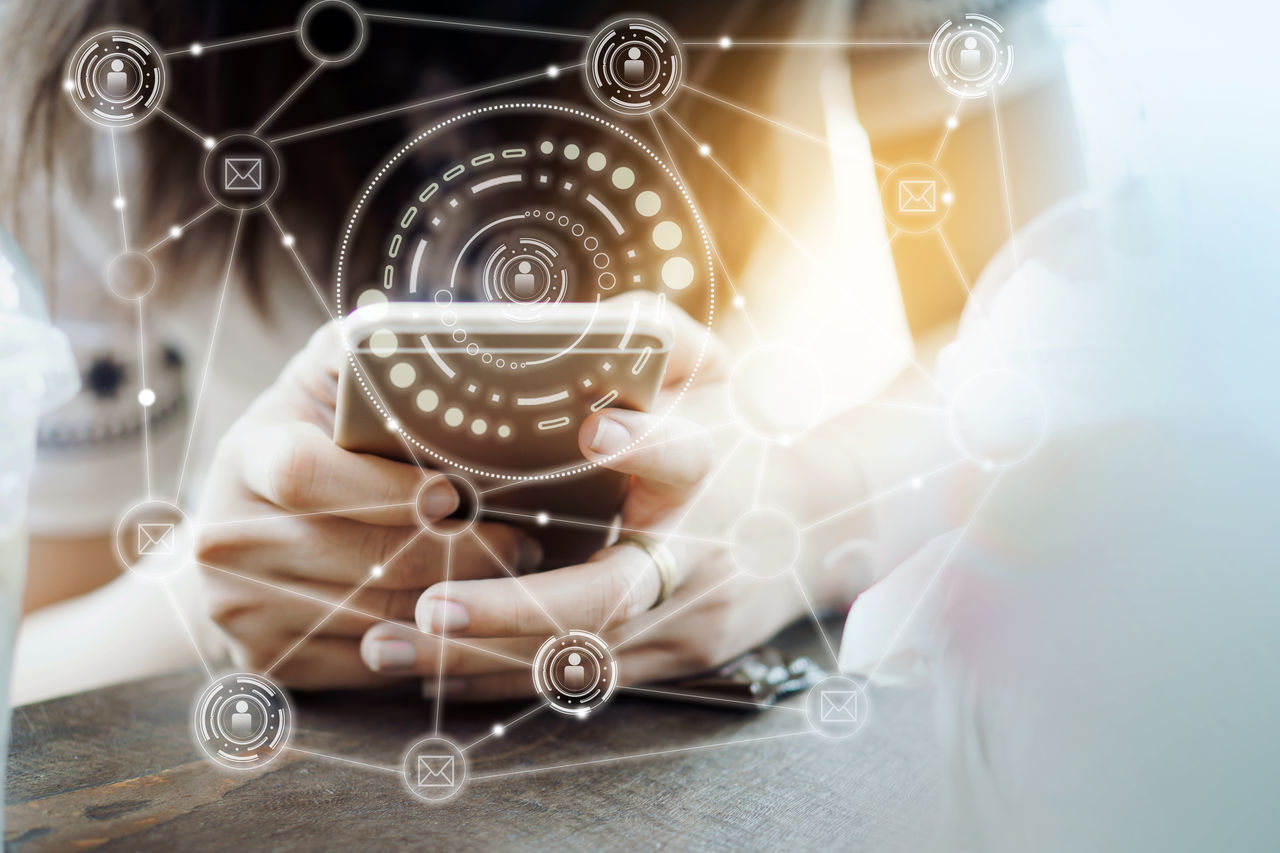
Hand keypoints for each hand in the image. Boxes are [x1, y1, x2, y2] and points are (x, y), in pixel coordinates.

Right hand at [193, 322, 541, 688]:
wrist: (241, 539)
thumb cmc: (312, 444)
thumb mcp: (324, 386)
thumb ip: (366, 353)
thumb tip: (441, 330)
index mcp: (246, 458)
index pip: (303, 473)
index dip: (383, 489)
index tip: (452, 494)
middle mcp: (228, 536)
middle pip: (362, 556)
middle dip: (461, 552)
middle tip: (526, 541)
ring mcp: (239, 607)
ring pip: (377, 616)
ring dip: (462, 601)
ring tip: (515, 572)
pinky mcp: (265, 661)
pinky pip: (368, 666)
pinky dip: (432, 646)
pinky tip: (472, 618)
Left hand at [356, 302, 820, 699]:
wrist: (818, 532)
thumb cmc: (738, 445)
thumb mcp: (718, 381)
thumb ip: (661, 339)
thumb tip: (581, 314)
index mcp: (710, 471)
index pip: (684, 455)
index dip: (642, 444)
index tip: (592, 427)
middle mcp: (700, 554)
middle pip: (608, 595)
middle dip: (511, 606)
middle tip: (427, 602)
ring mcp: (688, 618)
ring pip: (577, 656)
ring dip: (478, 658)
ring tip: (382, 645)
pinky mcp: (676, 660)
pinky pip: (581, 683)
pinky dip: (501, 682)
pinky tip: (427, 674)